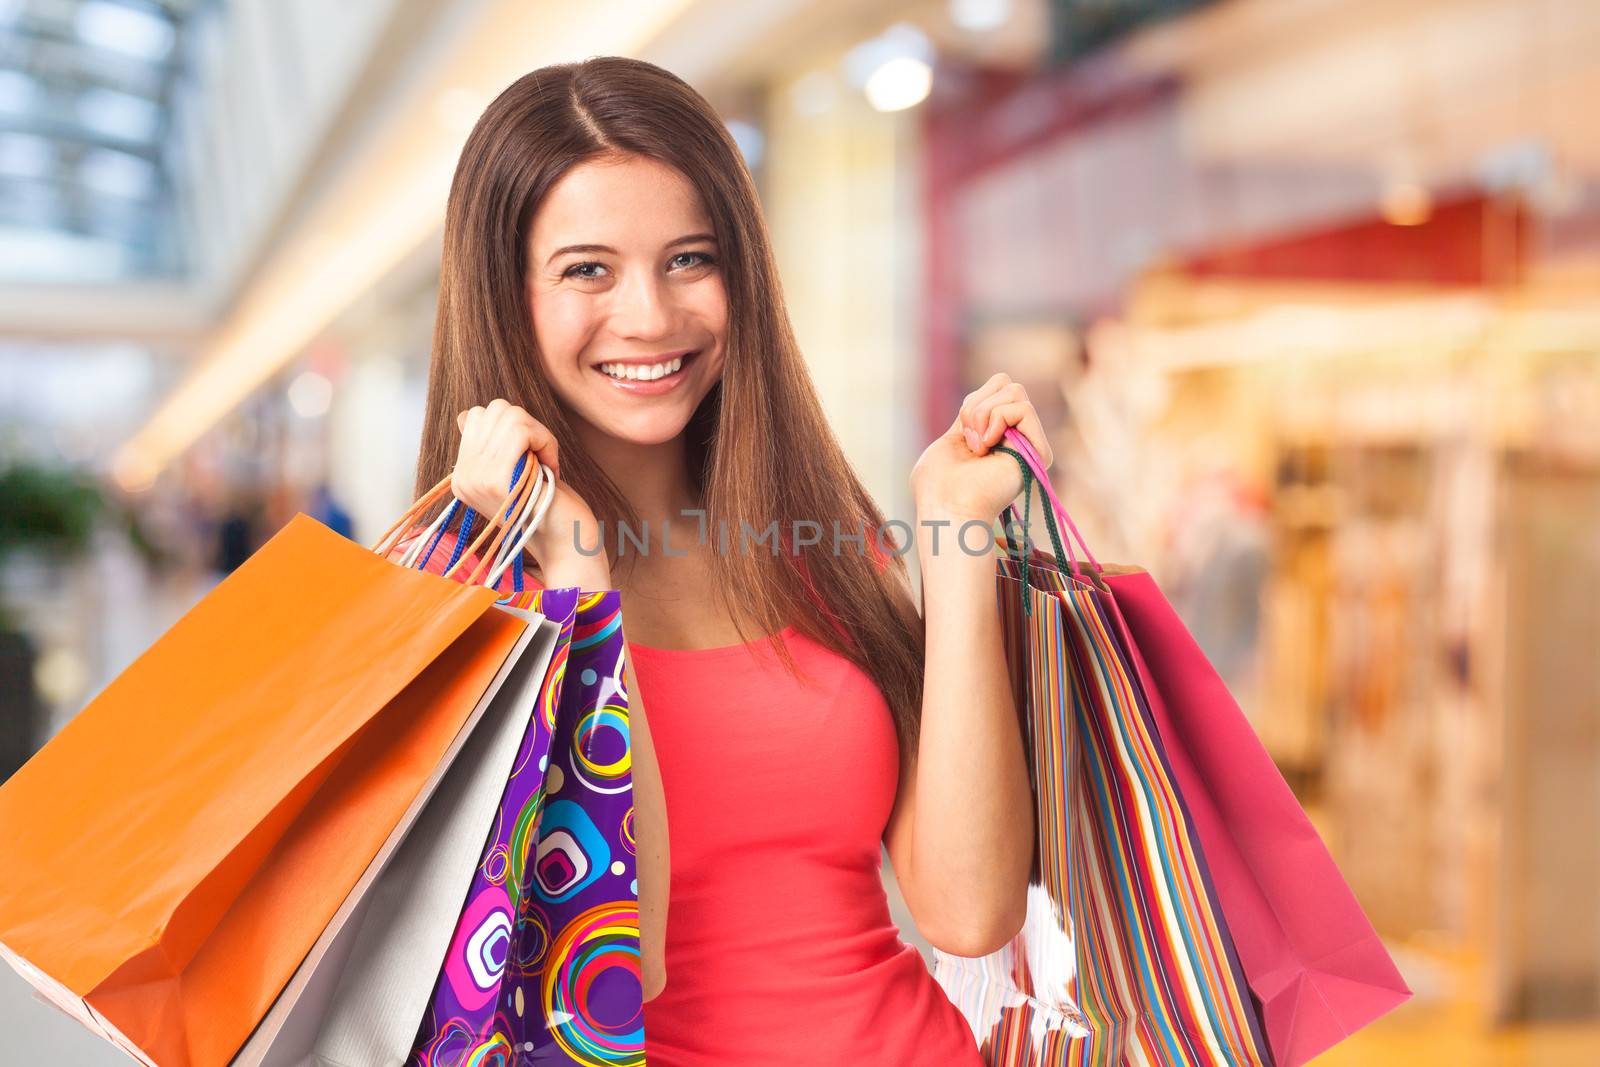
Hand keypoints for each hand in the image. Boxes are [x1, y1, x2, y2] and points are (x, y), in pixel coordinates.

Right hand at [453, 399, 605, 573]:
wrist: (568, 543)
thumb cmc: (549, 505)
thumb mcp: (514, 470)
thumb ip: (492, 446)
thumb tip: (466, 415)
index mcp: (463, 477)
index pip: (472, 417)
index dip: (511, 426)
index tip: (528, 455)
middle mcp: (463, 479)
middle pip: (492, 411)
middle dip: (526, 424)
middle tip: (542, 457)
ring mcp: (477, 480)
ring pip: (509, 415)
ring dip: (539, 434)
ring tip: (545, 463)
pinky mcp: (498, 480)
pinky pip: (521, 430)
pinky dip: (545, 440)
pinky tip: (550, 466)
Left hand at [911, 373, 1053, 522]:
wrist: (946, 508)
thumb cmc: (937, 485)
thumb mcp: (950, 438)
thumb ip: (970, 416)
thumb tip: (985, 397)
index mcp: (997, 435)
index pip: (997, 386)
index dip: (973, 401)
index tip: (961, 433)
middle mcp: (1017, 438)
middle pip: (1007, 382)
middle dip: (977, 404)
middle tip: (969, 439)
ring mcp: (1029, 445)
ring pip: (1015, 391)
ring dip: (984, 414)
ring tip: (977, 446)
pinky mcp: (1039, 452)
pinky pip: (1023, 408)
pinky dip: (998, 420)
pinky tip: (987, 447)